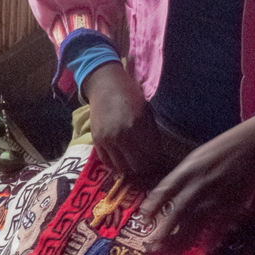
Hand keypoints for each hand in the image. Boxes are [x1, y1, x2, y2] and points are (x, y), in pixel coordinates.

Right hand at [85, 61, 162, 179]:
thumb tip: (155, 153)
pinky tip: (121, 162)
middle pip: (137, 164)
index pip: (151, 153)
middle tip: (147, 166)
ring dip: (130, 169)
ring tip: (134, 165)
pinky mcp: (97, 140)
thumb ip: (150, 131)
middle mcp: (122, 135)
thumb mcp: (146, 111)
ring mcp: (108, 139)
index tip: (157, 160)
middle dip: (145, 168)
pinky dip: (115, 165)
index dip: (156, 159)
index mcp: (138, 125)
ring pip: (122, 167)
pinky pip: (107, 161)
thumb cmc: (129, 95)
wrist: (105, 86)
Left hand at [139, 113, 254, 254]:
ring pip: (194, 224)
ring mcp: (215, 197)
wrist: (254, 145)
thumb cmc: (223, 149)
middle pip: (176, 213)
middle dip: (163, 233)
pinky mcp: (232, 205)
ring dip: (182, 241)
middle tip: (153, 248)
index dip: (151, 208)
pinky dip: (211, 238)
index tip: (143, 221)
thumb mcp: (195, 158)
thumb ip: (181, 177)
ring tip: (171, 254)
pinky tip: (203, 250)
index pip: (163, 193)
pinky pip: (219, 226)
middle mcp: (197, 186)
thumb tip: (167, 195)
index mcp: (185, 172)